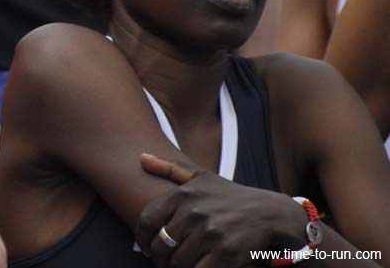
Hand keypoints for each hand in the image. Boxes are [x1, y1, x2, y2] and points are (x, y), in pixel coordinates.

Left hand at [135, 154, 305, 267]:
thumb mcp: (202, 177)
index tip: (147, 248)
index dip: (142, 238)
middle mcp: (195, 212)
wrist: (272, 213)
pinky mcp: (227, 253)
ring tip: (183, 264)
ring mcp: (211, 233)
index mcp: (184, 195)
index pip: (147, 220)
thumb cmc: (231, 197)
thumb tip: (141, 157)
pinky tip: (200, 267)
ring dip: (178, 267)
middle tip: (168, 261)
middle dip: (162, 258)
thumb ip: (169, 169)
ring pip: (177, 263)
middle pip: (161, 246)